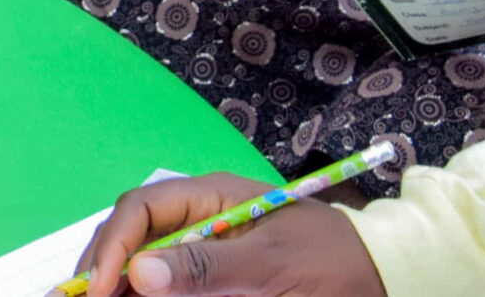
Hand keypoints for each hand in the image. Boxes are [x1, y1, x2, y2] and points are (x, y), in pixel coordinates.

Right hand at [71, 173, 384, 296]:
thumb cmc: (334, 262)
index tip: (101, 287)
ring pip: (144, 265)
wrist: (383, 277)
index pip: (142, 210)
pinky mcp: (215, 281)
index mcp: (211, 197)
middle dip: (102, 268)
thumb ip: (209, 266)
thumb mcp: (274, 265)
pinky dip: (144, 293)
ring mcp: (205, 250)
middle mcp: (199, 220)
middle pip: (132, 236)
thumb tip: (140, 272)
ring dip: (117, 285)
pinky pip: (170, 284)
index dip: (112, 246)